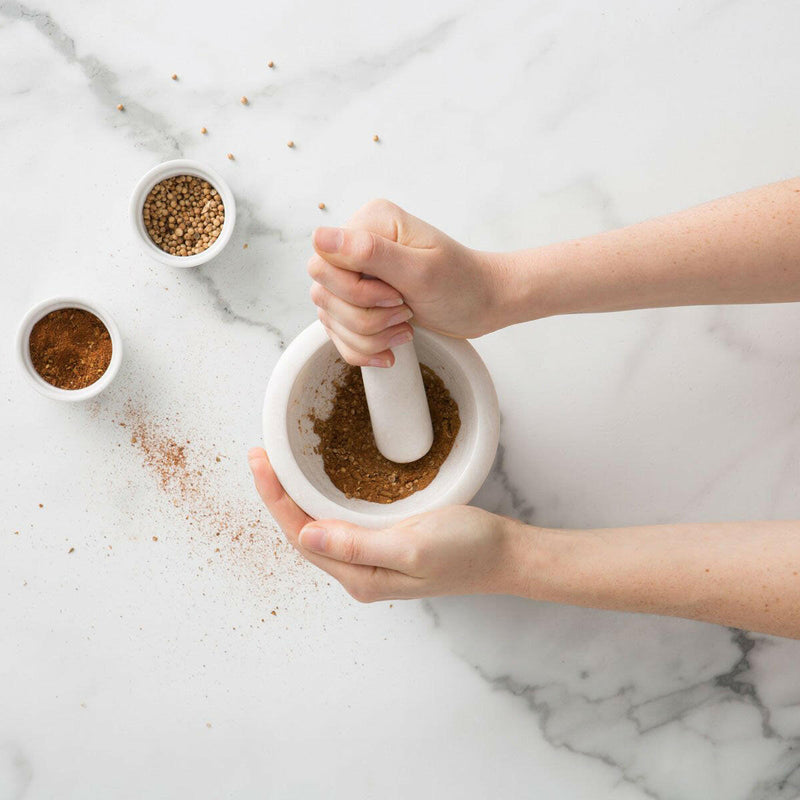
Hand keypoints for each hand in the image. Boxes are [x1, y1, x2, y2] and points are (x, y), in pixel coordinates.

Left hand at [248, 447, 519, 600]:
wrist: (505, 554)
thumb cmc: (467, 549)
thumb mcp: (412, 545)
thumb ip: (357, 544)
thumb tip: (306, 533)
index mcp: (360, 577)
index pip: (301, 537)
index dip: (275, 499)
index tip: (259, 461)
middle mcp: (359, 573)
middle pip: (303, 533)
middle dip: (278, 496)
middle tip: (260, 456)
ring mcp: (371, 561)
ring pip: (319, 528)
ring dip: (296, 498)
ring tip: (279, 465)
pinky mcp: (384, 546)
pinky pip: (340, 523)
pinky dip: (322, 500)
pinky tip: (318, 483)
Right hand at [308, 199, 505, 366]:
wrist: (484, 305)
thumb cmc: (462, 284)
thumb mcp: (420, 270)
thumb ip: (369, 252)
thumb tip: (319, 236)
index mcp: (369, 223)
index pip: (324, 263)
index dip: (354, 292)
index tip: (396, 298)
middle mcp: (356, 245)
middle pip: (323, 293)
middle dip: (363, 318)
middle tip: (404, 313)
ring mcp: (354, 275)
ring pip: (330, 317)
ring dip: (368, 337)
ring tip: (405, 330)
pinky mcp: (357, 301)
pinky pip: (339, 334)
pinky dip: (365, 349)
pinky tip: (392, 348)